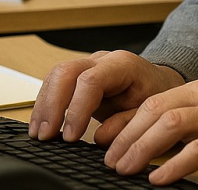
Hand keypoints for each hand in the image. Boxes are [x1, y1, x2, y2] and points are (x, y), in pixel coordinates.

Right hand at [30, 50, 184, 143]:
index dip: (77, 109)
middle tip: (46, 135)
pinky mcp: (78, 74)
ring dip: (43, 105)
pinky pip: (54, 82)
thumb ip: (128, 123)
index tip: (70, 136)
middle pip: (66, 72)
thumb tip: (100, 137)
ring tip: (38, 133)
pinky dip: (45, 104)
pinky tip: (41, 124)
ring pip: (55, 75)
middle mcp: (101, 59)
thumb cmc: (156, 96)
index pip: (90, 81)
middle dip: (52, 105)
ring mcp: (88, 63)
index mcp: (122, 64)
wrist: (159, 82)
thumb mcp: (150, 112)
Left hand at [103, 78, 197, 186]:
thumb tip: (134, 144)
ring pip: (172, 124)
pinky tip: (158, 179)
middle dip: (125, 136)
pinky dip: (173, 165)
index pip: (151, 101)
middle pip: (155, 109)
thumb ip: (179, 129)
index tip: (101, 143)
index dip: (122, 122)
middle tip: (108, 160)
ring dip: (142, 148)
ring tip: (125, 169)